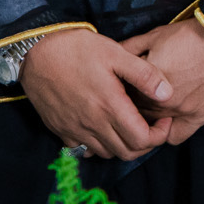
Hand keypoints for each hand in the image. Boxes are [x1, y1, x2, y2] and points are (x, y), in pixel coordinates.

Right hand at [19, 29, 173, 159]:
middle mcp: (92, 124)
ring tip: (131, 125)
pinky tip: (105, 127)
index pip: (142, 140)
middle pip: (127, 152)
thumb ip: (144, 75)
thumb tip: (168, 94)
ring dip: (124, 146)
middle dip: (146, 144)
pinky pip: (84, 149)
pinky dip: (100, 146)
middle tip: (152, 124)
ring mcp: (74, 130)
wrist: (36, 53)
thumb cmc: (78, 49)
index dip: (160, 135)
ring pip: (107, 153)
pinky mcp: (60, 130)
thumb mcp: (116, 53)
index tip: (164, 119)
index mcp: (109, 106)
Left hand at [120, 19, 203, 144]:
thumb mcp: (158, 34)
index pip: (121, 95)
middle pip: (134, 113)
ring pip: (151, 126)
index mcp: (145, 82)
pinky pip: (175, 137)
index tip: (123, 85)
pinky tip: (168, 120)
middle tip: (137, 95)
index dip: (121, 90)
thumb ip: (131, 47)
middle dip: (133, 105)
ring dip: (149, 118)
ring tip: (152, 105)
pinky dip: (169, 131)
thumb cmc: (194, 34)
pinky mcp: (198, 118)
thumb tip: (112, 55)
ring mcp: (180, 112)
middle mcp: (159, 102)